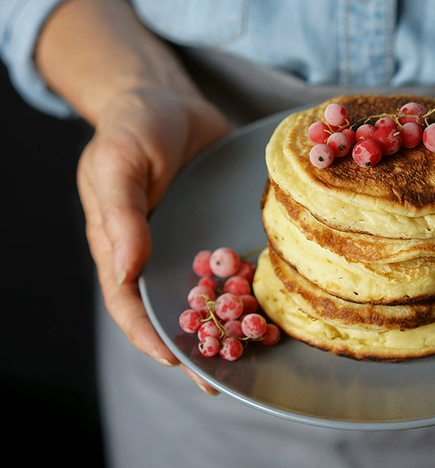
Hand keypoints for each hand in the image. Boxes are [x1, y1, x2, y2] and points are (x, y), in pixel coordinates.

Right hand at [77, 85, 230, 390]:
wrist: (168, 99)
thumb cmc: (134, 127)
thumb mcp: (120, 162)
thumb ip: (121, 212)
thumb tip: (127, 268)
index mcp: (120, 244)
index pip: (129, 301)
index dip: (149, 334)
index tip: (176, 360)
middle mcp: (156, 250)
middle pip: (172, 307)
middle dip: (196, 341)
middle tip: (225, 375)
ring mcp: (190, 240)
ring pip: (207, 291)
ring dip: (227, 321)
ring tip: (255, 351)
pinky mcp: (218, 225)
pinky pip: (233, 261)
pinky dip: (248, 284)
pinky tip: (275, 302)